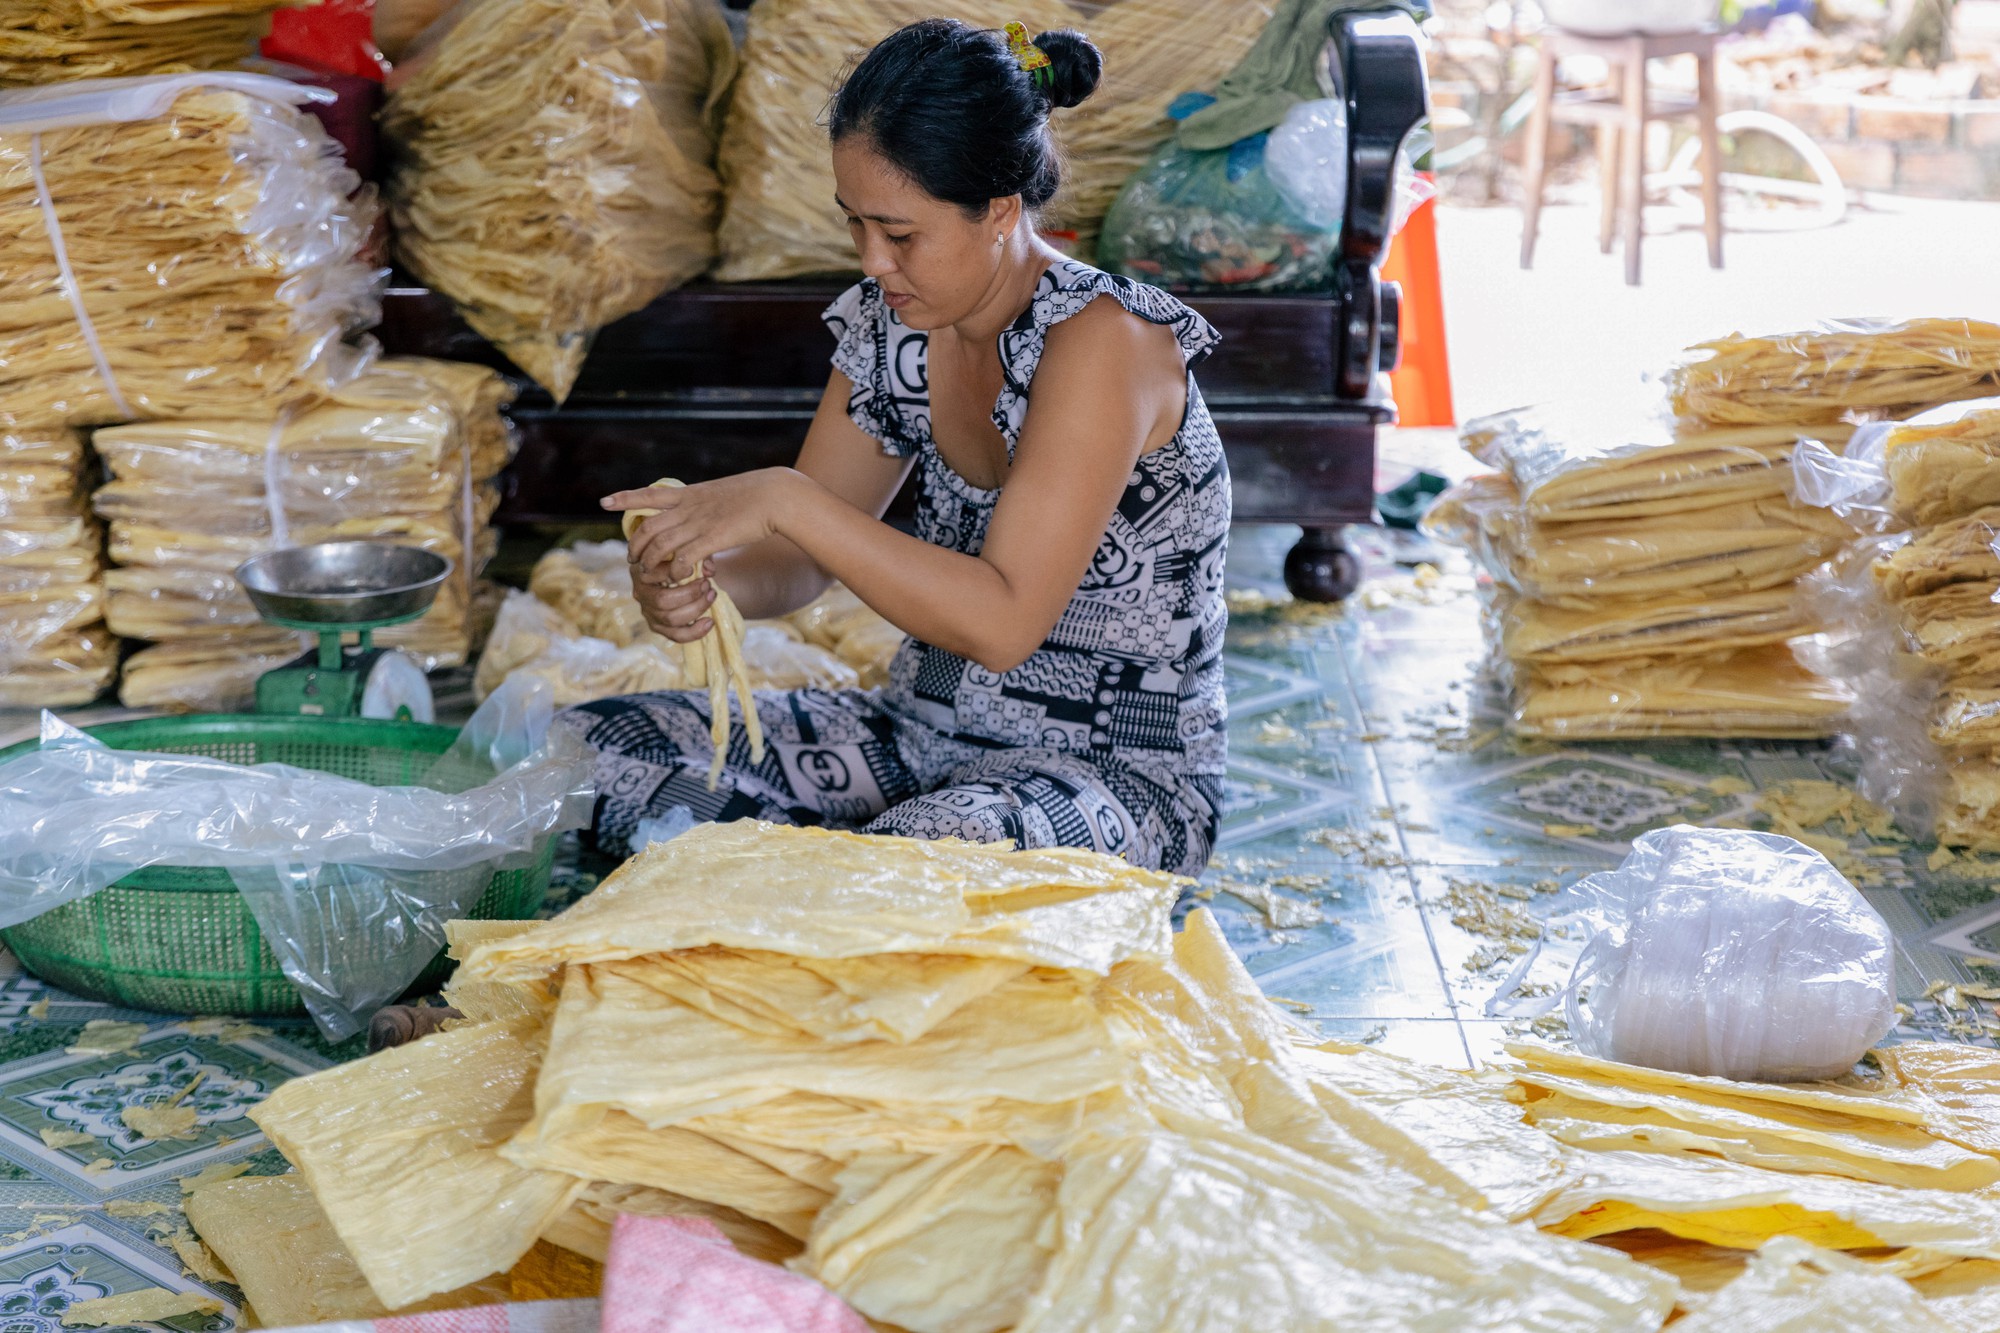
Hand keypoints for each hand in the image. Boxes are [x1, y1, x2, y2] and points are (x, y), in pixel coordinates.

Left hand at [606, 470, 804, 585]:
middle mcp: (688, 507)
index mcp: (690, 494)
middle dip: (635, 545)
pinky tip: (676, 578)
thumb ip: (706, 504)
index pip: (649, 494)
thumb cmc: (756, 496)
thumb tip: (703, 508)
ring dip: (650, 563)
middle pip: (648, 527)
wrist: (775, 496)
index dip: (625, 499)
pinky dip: (675, 571)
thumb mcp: (722, 493)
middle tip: (632, 559)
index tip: (603, 502)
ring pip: (660, 546)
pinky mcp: (712, 539)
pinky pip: (683, 559)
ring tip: (648, 574)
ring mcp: (698, 523)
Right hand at [630, 559, 715, 642]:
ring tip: (712, 596)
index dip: (673, 573)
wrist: (673, 571)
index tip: (692, 569)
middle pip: (662, 600)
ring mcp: (647, 611)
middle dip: (690, 594)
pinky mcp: (658, 625)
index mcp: (641, 569)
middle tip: (707, 585)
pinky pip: (676, 635)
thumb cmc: (678, 556)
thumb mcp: (686, 548)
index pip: (652, 573)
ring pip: (670, 619)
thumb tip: (709, 570)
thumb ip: (698, 555)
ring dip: (696, 609)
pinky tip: (709, 622)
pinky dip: (695, 632)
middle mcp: (640, 592)